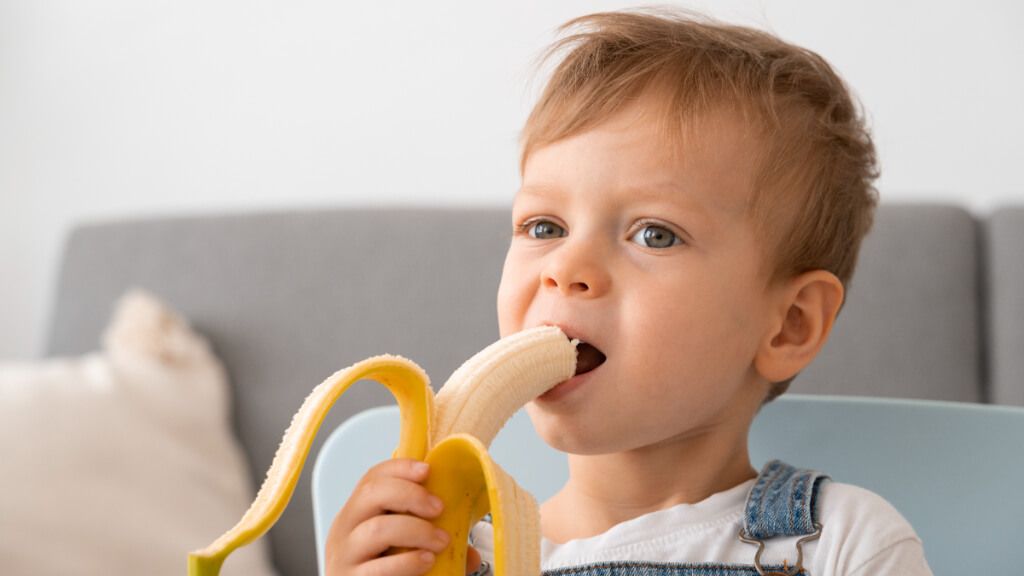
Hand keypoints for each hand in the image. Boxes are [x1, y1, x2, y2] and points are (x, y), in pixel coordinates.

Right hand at [324, 458, 481, 575]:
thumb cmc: (380, 571)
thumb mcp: (399, 548)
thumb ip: (428, 539)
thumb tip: (469, 551)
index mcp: (357, 514)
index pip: (372, 477)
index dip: (400, 467)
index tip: (427, 470)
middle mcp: (345, 530)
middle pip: (370, 494)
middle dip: (410, 494)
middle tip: (438, 508)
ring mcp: (346, 556)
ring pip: (376, 529)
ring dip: (416, 530)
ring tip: (440, 541)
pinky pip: (378, 568)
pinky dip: (407, 562)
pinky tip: (426, 561)